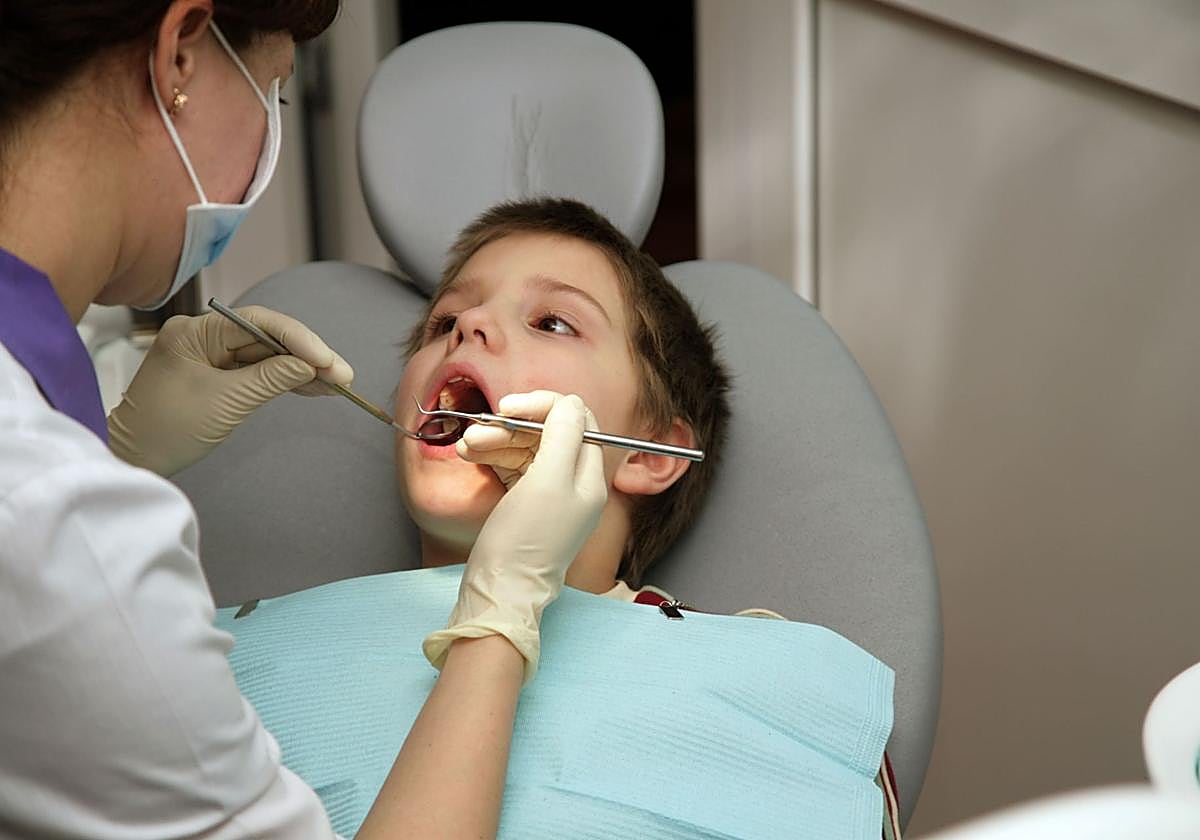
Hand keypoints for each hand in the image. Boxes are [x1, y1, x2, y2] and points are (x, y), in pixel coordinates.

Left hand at [107, 306, 352, 476]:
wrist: (134, 459)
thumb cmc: (167, 430)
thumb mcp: (225, 403)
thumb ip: (270, 379)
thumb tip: (309, 366)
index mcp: (195, 332)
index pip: (258, 323)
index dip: (299, 340)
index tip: (327, 361)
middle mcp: (203, 336)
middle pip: (267, 337)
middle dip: (307, 356)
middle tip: (343, 375)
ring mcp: (210, 355)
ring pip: (267, 355)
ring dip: (302, 369)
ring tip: (338, 384)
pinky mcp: (217, 376)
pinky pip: (258, 371)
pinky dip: (286, 380)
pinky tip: (315, 388)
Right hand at [423, 392, 606, 682]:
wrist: (498, 593)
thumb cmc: (525, 541)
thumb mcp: (549, 480)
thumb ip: (564, 435)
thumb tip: (572, 402)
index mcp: (589, 478)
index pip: (578, 421)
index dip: (545, 407)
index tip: (510, 407)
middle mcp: (574, 485)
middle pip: (548, 433)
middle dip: (512, 426)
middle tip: (481, 427)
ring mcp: (549, 495)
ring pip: (525, 448)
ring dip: (494, 440)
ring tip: (466, 445)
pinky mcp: (525, 504)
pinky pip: (511, 467)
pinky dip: (491, 456)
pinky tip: (468, 454)